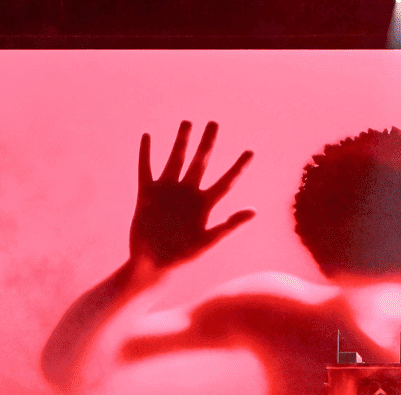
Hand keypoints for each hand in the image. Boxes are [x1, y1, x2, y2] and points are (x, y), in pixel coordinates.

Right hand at [129, 120, 254, 272]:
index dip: (238, 167)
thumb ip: (229, 225)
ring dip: (181, 141)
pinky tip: (148, 137)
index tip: (250, 151)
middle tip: (214, 122)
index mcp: (205, 205)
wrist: (152, 265)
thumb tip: (254, 211)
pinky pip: (146, 169)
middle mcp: (188, 194)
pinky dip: (146, 153)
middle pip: (200, 162)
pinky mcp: (147, 194)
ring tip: (187, 122)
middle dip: (207, 142)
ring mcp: (168, 192)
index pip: (226, 181)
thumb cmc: (182, 258)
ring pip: (176, 160)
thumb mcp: (208, 241)